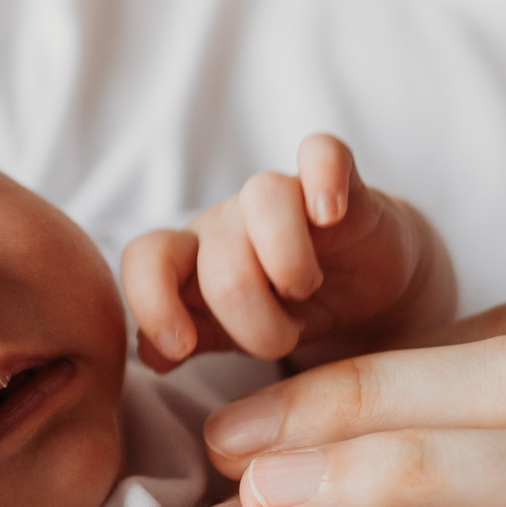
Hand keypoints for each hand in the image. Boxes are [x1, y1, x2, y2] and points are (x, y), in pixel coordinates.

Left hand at [120, 134, 454, 373]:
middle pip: (216, 254)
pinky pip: (322, 153)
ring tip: (304, 288)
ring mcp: (281, 197)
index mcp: (193, 259)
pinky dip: (325, 179)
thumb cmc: (285, 308)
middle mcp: (229, 222)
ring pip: (264, 196)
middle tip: (281, 340)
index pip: (145, 257)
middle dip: (250, 315)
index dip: (152, 301)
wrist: (360, 282)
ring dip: (286, 256)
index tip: (185, 346)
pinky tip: (331, 216)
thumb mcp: (237, 335)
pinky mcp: (335, 181)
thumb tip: (153, 354)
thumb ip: (193, 340)